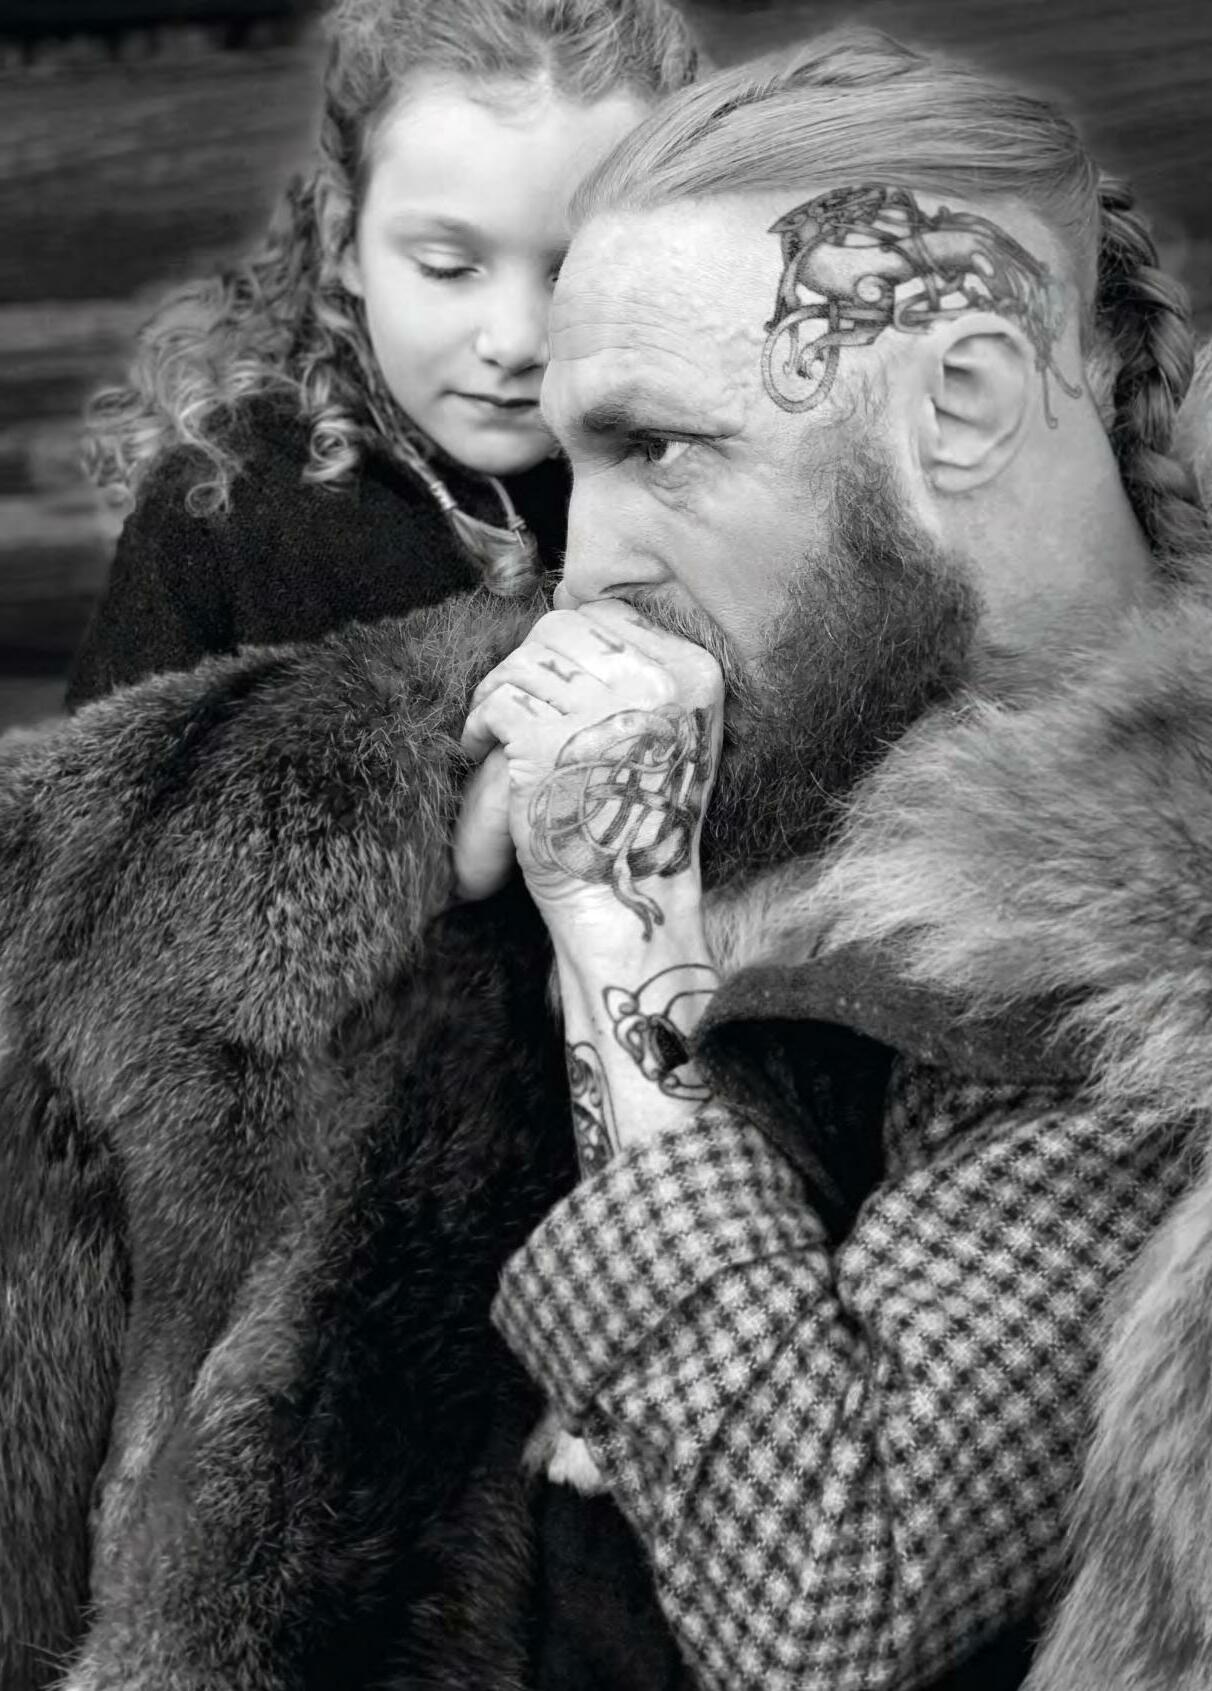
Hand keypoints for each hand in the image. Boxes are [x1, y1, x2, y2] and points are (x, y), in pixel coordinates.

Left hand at [455, 600, 722, 938]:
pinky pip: (497, 700)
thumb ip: (635, 674)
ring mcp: (604, 709)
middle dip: (527, 666)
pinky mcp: (553, 741)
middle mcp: (656, 683)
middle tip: (514, 707)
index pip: (609, 616)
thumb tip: (568, 617)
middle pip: (561, 630)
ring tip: (496, 733)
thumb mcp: (666, 733)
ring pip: (524, 662)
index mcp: (692, 674)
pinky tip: (483, 750)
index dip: (567, 644)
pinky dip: (479, 725)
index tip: (551, 683)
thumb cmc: (635, 819)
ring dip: (498, 695)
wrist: (624, 894)